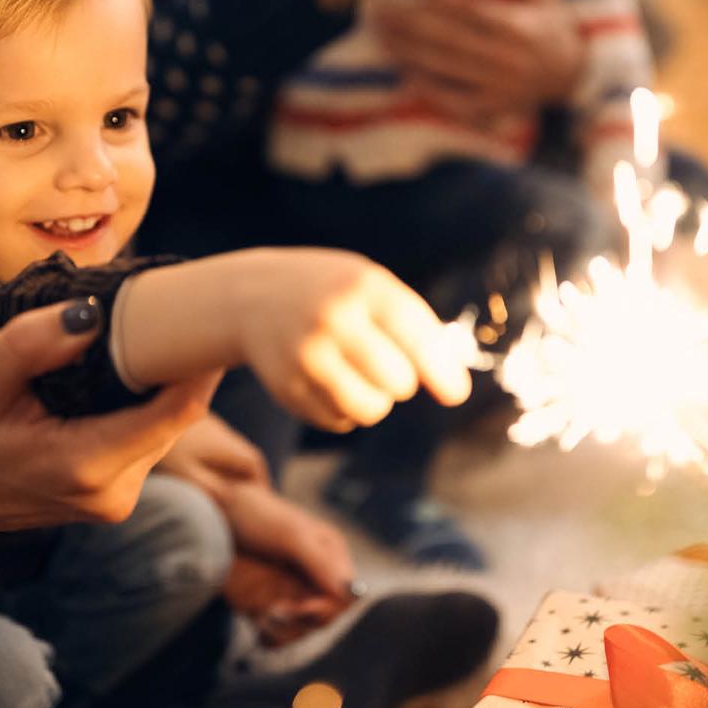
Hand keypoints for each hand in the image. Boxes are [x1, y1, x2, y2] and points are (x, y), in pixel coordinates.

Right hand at [0, 303, 222, 581]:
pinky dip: (142, 403)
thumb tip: (93, 313)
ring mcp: (114, 500)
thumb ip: (36, 343)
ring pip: (164, 426)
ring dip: (160, 381)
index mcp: (85, 465)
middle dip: (180, 362)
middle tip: (177, 304)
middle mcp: (112, 492)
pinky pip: (145, 438)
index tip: (209, 311)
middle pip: (177, 416)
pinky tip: (126, 368)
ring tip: (148, 329)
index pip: (177, 411)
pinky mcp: (111, 496)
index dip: (201, 359)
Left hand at [158, 416, 354, 644]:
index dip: (328, 607)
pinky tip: (258, 627)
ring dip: (285, 631)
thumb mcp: (289, 534)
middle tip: (274, 613)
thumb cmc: (254, 514)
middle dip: (303, 621)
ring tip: (264, 617)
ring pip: (302, 630)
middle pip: (324, 617)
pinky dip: (269, 635)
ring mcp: (290, 590)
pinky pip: (277, 633)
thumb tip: (349, 590)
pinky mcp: (267, 602)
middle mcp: (314, 575)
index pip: (345, 594)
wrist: (209, 515)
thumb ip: (319, 562)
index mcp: (329, 554)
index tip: (304, 609)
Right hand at [227, 249, 471, 431]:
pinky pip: (339, 420)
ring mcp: (305, 356)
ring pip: (370, 409)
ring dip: (376, 400)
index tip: (455, 394)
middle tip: (387, 364)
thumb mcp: (371, 287)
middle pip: (398, 383)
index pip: (418, 340)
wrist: (252, 296)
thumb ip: (415, 327)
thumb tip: (455, 389)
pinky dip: (345, 409)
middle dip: (401, 381)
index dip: (443, 373)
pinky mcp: (286, 388)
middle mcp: (332, 320)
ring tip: (362, 375)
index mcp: (362, 288)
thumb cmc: (333, 293)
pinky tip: (330, 382)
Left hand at [370, 0, 585, 119]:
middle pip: (449, 39)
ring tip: (381, 36)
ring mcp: (498, 87)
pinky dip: (428, 88)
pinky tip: (403, 73)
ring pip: (445, 68)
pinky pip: (453, 100)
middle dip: (409, 25)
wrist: (573, 75)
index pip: (469, 11)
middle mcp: (508, 58)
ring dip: (408, 52)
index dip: (436, 0)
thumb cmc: (550, 25)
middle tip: (379, 11)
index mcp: (520, 26)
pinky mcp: (492, 108)